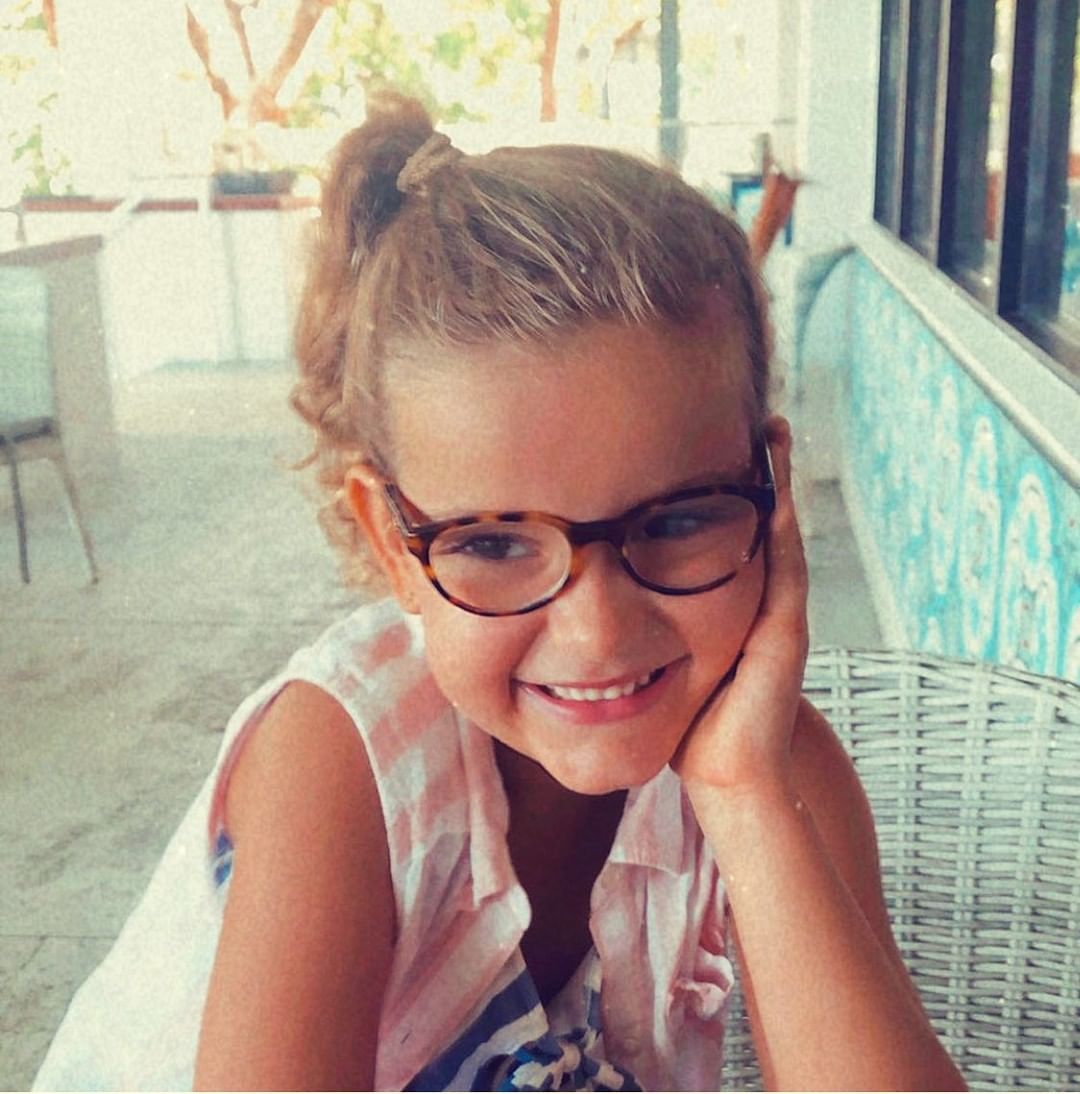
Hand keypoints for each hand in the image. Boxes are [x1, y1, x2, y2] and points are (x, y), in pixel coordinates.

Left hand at [671, 415, 809, 793]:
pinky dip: (782, 527)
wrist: (727, 771)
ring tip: (773, 436)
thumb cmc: (687, 719)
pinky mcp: (785, 633)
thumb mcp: (659, 660)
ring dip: (778, 485)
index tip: (711, 439)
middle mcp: (759, 601)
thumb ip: (635, 630)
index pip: (730, 531)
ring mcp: (778, 614)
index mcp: (731, 604)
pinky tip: (776, 491)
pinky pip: (785, 568)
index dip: (726, 488)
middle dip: (763, 470)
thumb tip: (579, 597)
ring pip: (779, 534)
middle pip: (764, 521)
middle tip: (762, 419)